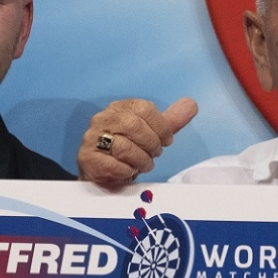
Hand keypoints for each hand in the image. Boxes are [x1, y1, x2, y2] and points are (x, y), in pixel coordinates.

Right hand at [78, 97, 198, 185]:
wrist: (101, 173)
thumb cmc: (127, 151)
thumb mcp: (150, 134)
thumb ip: (169, 121)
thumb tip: (191, 104)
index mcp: (120, 108)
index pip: (144, 108)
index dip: (161, 127)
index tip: (166, 141)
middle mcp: (103, 118)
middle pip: (134, 126)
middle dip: (151, 144)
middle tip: (154, 155)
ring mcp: (92, 137)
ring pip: (125, 147)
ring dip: (141, 160)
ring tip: (143, 165)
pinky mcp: (87, 157)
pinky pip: (114, 164)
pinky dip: (127, 171)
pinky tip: (128, 171)